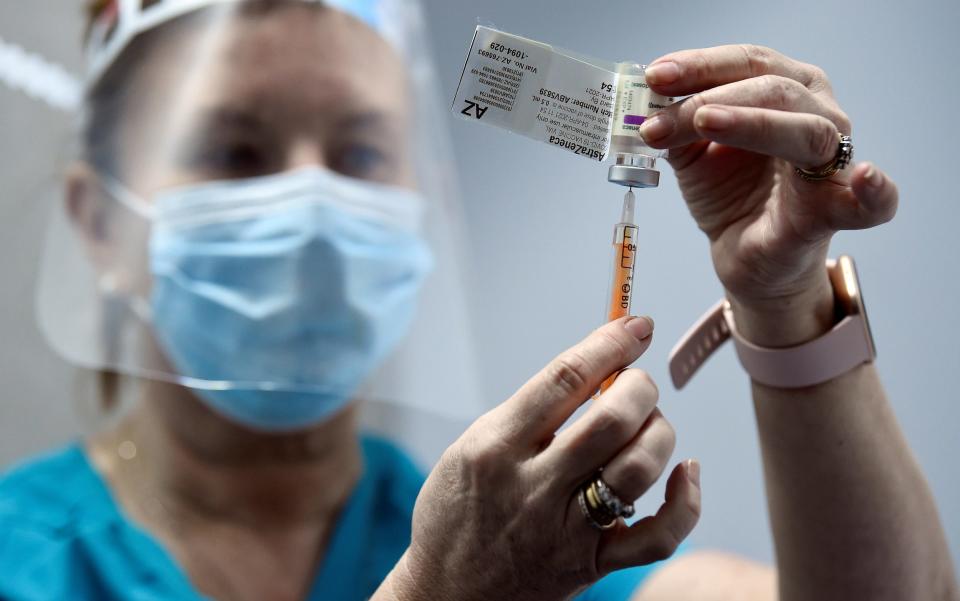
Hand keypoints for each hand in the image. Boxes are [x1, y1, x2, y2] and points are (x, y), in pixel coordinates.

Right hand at [381, 317, 699, 600]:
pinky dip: (685, 501)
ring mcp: (564, 530)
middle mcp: (531, 487)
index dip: (608, 344)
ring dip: (659, 433)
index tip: (635, 326)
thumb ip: (528, 414)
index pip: (563, 380)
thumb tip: (599, 370)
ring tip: (648, 426)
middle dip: (640, 387)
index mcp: (495, 447)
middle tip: (638, 384)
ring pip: (638, 469)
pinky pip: (657, 536)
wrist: (450, 592)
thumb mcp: (472, 448)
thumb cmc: (460, 511)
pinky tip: (685, 472)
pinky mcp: (591, 565)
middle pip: (611, 420)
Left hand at [640, 45, 898, 345]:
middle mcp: (819, 116)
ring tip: (705, 121)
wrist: (745, 258)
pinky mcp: (836, 212)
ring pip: (806, 130)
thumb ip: (676, 127)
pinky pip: (872, 202)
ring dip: (750, 122)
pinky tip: (864, 177)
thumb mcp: (693, 155)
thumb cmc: (730, 197)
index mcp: (788, 92)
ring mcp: (833, 163)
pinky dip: (875, 190)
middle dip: (707, 97)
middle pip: (773, 88)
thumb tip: (647, 103)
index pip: (748, 63)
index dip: (700, 64)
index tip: (653, 75)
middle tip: (657, 117)